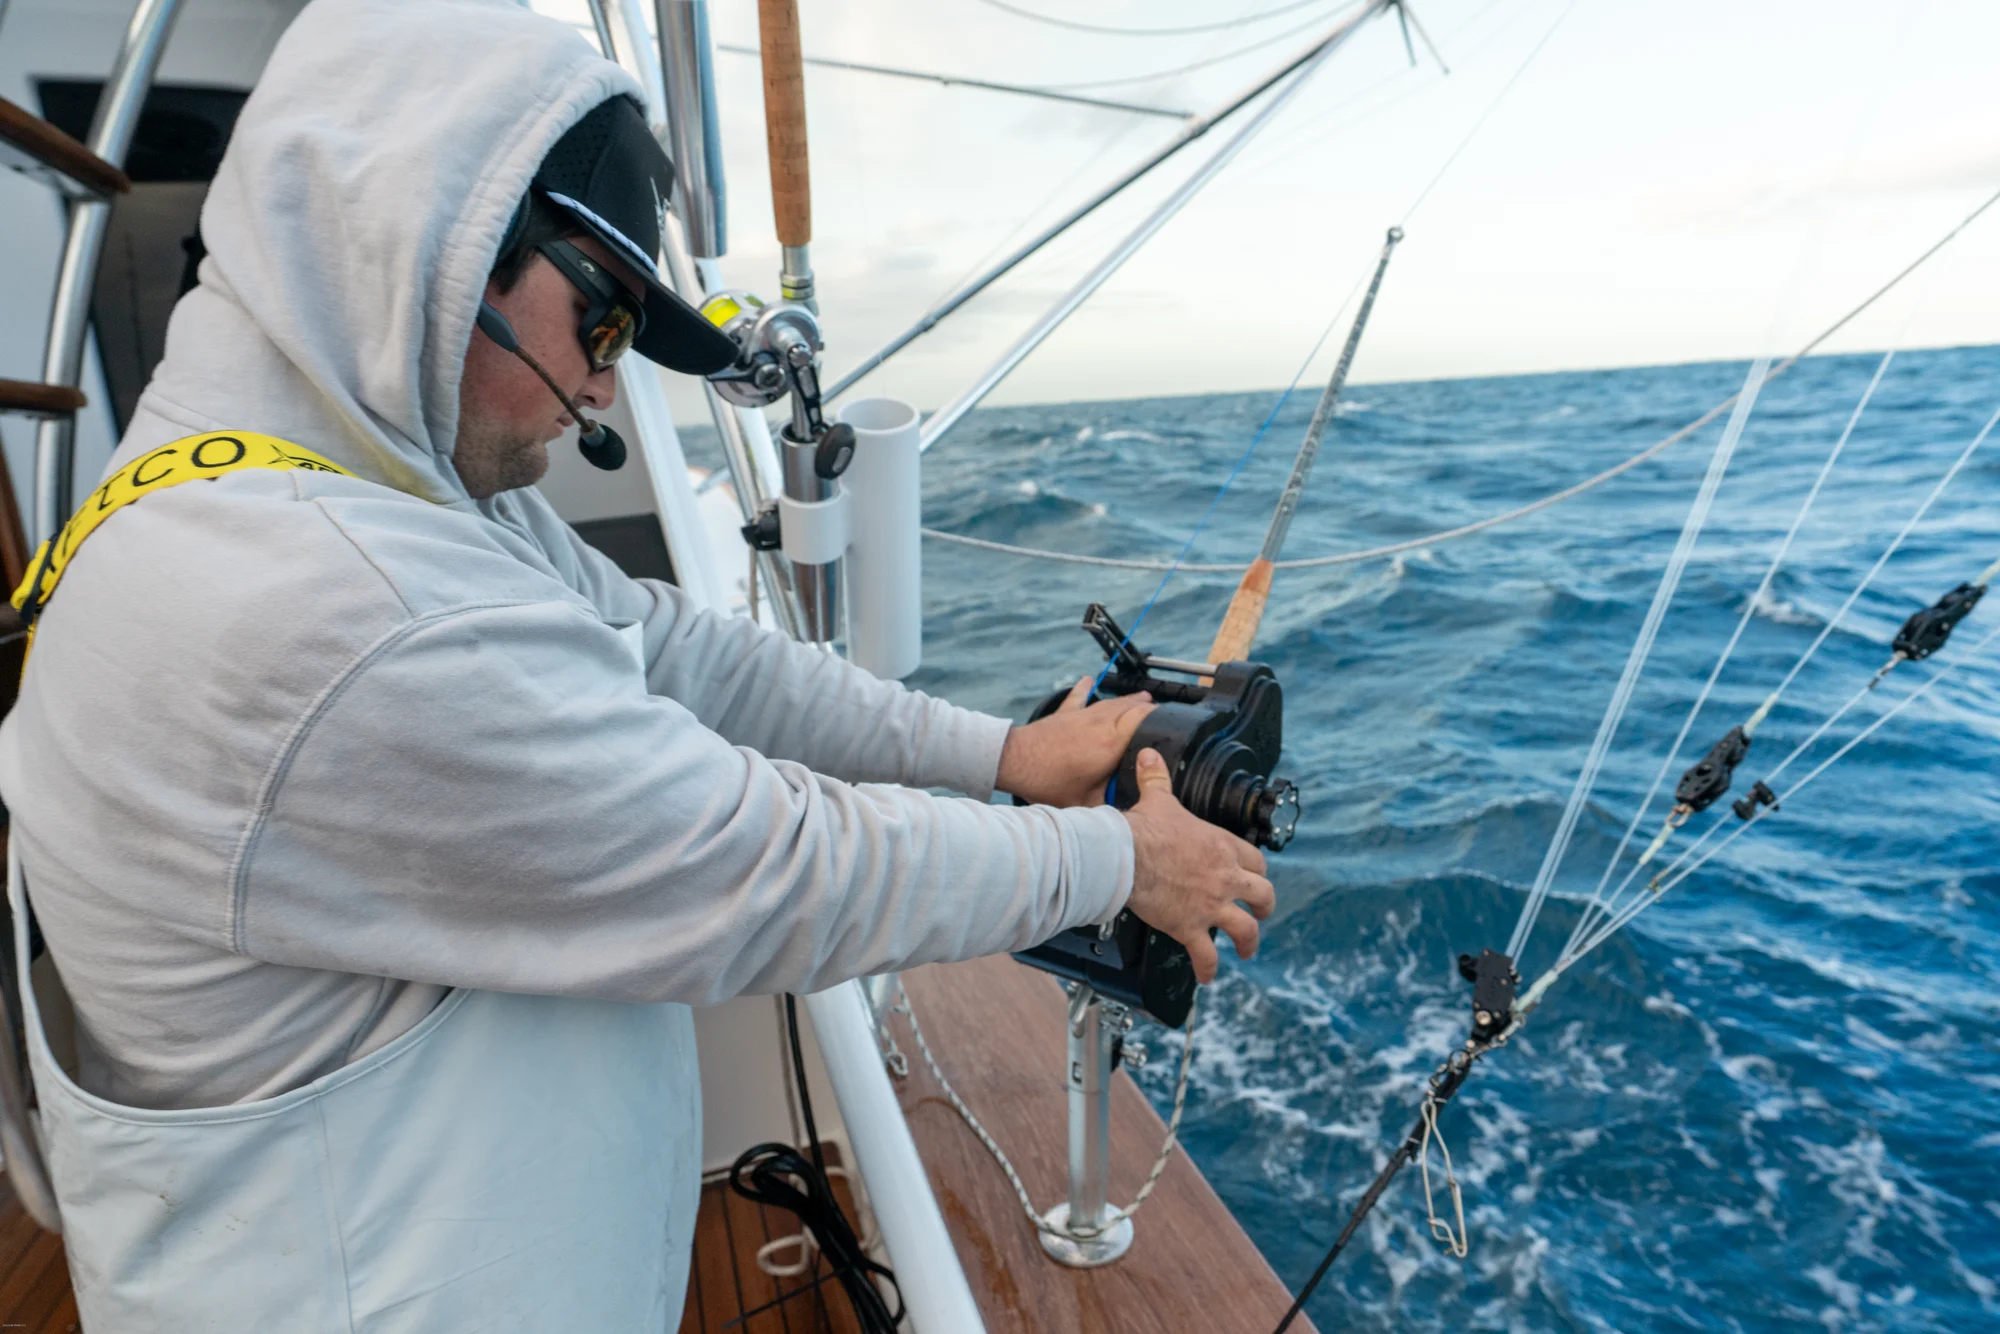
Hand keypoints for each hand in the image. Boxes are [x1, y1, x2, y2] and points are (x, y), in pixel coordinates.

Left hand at [995, 677, 1154, 807]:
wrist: (1016, 761)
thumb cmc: (1049, 782)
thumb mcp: (1087, 804)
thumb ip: (1112, 808)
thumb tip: (1130, 816)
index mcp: (1112, 741)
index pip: (1145, 718)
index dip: (1161, 718)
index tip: (1175, 723)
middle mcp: (1101, 722)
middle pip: (1132, 707)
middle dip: (1150, 709)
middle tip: (1164, 715)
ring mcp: (1082, 715)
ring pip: (1112, 702)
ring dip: (1129, 700)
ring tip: (1144, 698)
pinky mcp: (1065, 714)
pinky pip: (1079, 697)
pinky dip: (1086, 689)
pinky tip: (1089, 680)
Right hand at [1122, 748, 1273, 982]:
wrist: (1126, 857)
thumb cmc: (1143, 830)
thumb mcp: (1158, 800)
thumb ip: (1157, 780)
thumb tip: (1150, 756)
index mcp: (1221, 847)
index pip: (1256, 861)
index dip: (1256, 870)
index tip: (1252, 874)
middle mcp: (1225, 878)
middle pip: (1263, 895)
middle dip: (1263, 906)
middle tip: (1259, 913)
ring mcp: (1211, 905)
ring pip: (1246, 929)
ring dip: (1248, 942)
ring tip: (1245, 951)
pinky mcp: (1190, 927)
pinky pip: (1207, 955)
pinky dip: (1208, 968)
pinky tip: (1207, 976)